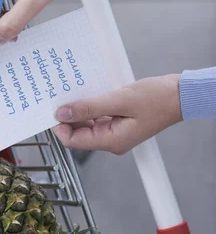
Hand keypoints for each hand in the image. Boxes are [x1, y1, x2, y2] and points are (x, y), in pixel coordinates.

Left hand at [51, 74, 182, 154]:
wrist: (181, 95)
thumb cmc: (157, 98)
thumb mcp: (119, 100)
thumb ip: (89, 107)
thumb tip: (62, 113)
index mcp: (111, 141)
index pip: (73, 140)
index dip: (59, 125)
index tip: (52, 108)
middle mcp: (111, 140)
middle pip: (77, 132)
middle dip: (67, 115)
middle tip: (59, 96)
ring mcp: (114, 131)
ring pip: (85, 123)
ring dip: (78, 109)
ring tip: (72, 92)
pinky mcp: (118, 122)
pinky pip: (96, 116)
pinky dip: (89, 106)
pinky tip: (86, 94)